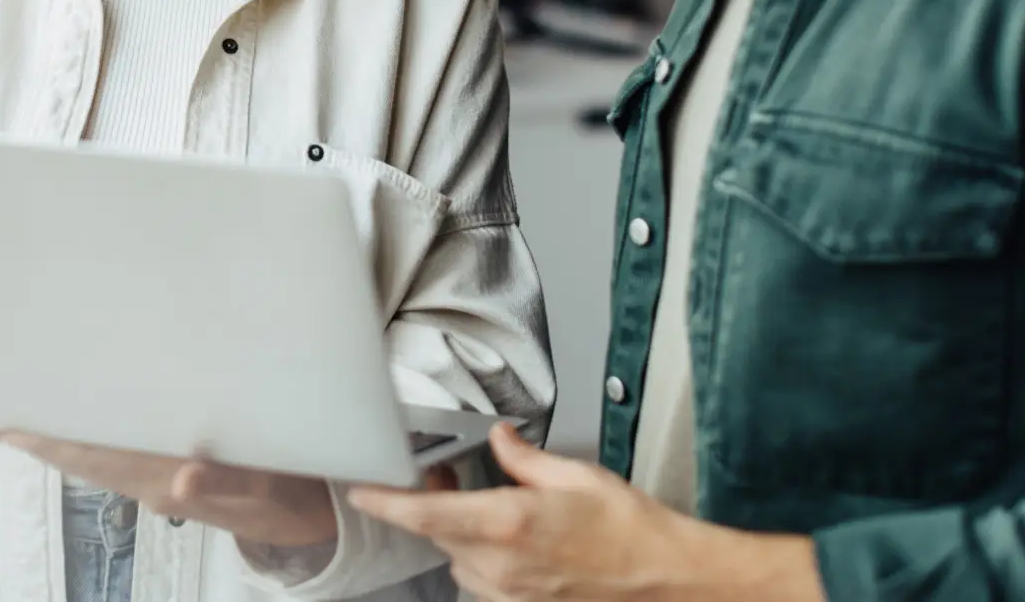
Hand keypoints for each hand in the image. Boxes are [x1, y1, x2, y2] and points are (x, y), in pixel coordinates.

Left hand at [0, 431, 337, 551]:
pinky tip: (95, 423)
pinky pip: (124, 456)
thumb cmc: (291, 496)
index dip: (48, 443)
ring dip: (66, 439)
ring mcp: (163, 482)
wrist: (313, 522)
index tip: (5, 426)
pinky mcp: (178, 478)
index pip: (94, 458)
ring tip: (34, 413)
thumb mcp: (268, 489)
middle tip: (0, 413)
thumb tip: (183, 478)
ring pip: (101, 459)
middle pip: (85, 459)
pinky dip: (98, 439)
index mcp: (166, 480)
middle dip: (43, 439)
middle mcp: (154, 482)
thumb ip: (227, 483)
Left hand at [348, 424, 823, 601]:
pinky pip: (480, 581)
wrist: (663, 575)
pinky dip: (482, 558)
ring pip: (456, 558)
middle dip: (432, 505)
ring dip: (460, 532)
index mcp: (509, 522)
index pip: (427, 513)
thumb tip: (500, 439)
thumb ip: (524, 457)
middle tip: (442, 474)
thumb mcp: (575, 473)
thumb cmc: (628, 526)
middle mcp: (502, 563)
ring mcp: (510, 592)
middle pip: (437, 532)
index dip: (387, 503)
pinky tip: (510, 540)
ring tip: (488, 509)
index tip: (361, 491)